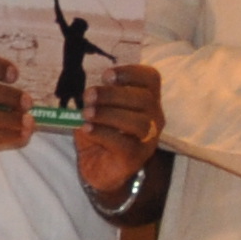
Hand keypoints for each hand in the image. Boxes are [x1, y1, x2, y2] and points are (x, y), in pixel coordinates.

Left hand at [73, 62, 163, 201]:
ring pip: (138, 122)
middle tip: (89, 95)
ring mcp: (148, 138)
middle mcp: (154, 117)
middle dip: (113, 94)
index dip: (131, 73)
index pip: (151, 79)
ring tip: (86, 113)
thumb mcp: (98, 108)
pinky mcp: (136, 157)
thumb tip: (86, 87)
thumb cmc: (101, 131)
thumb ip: (97, 95)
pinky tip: (87, 128)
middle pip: (144, 99)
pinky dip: (102, 133)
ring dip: (108, 114)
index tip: (106, 75)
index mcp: (147, 99)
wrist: (98, 166)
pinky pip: (123, 143)